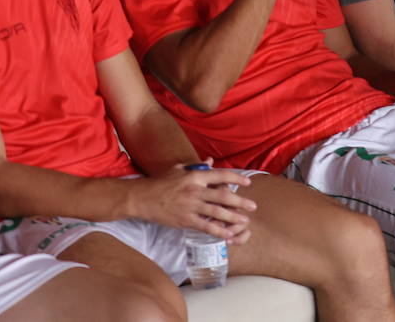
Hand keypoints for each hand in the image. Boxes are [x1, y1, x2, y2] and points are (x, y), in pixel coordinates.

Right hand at [129, 162, 255, 241]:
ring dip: (233, 217)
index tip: (247, 183)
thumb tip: (211, 160)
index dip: (236, 179)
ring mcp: (190, 206)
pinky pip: (205, 226)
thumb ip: (197, 165)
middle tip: (253, 206)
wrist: (141, 198)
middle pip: (223, 196)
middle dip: (240, 202)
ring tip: (244, 220)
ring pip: (216, 212)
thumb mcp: (179, 169)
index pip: (221, 175)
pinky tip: (228, 234)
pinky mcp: (184, 220)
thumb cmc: (160, 182)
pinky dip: (218, 230)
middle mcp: (195, 190)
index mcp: (195, 176)